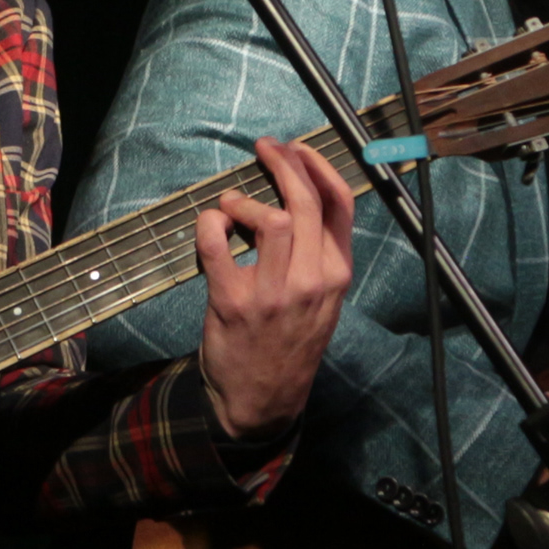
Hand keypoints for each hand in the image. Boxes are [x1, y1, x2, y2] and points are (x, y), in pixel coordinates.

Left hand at [192, 135, 357, 441]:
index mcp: (336, 276)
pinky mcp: (234, 303)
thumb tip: (299, 198)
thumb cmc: (290, 342)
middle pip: (305, 203)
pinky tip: (210, 225)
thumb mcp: (323, 302)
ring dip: (246, 202)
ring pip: (272, 220)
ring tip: (232, 205)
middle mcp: (311, 282)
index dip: (317, 167)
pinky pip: (218, 245)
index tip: (296, 149)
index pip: (339, 205)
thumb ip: (319, 256)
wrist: (263, 400)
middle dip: (283, 164)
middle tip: (264, 149)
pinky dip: (209, 224)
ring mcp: (274, 293)